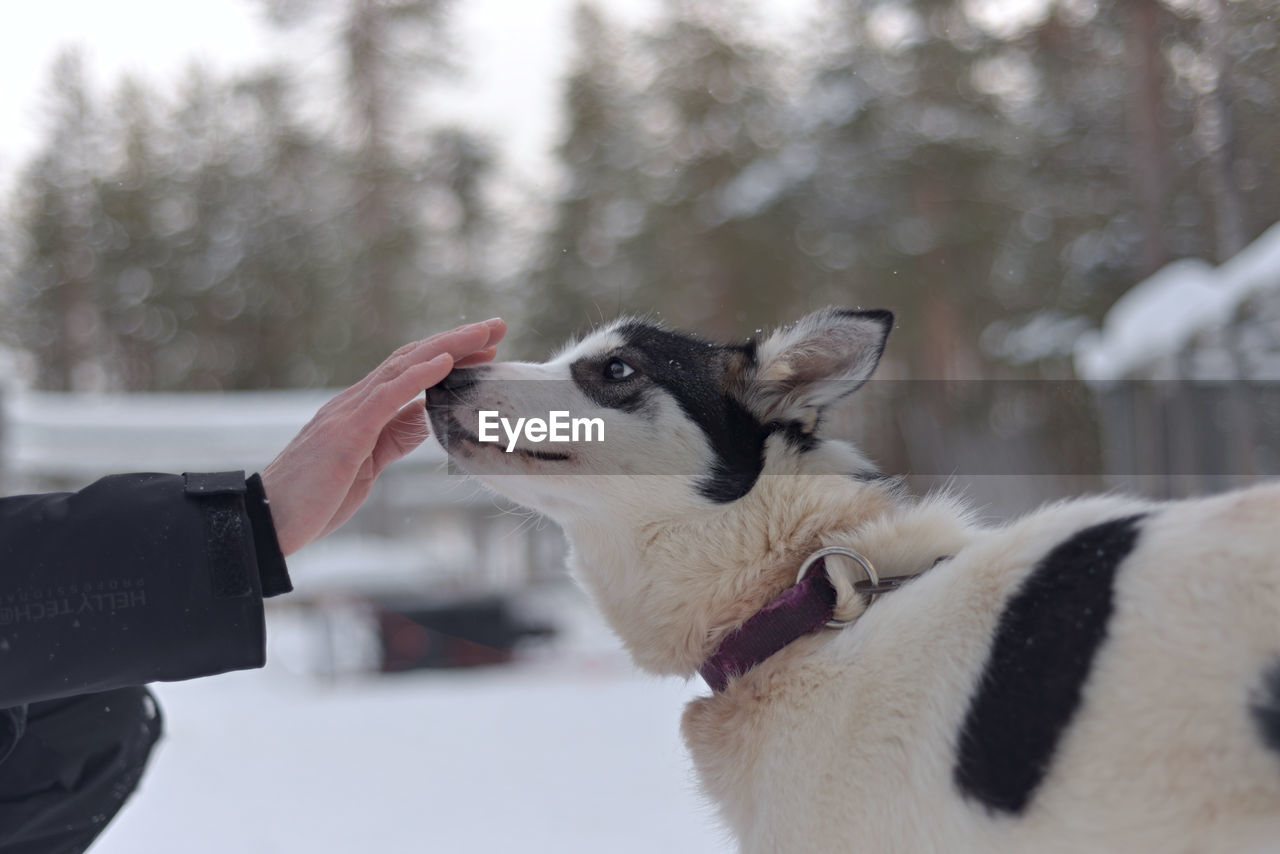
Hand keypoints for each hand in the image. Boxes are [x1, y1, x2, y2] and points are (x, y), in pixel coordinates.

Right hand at [261, 317, 505, 554]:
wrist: (268, 520)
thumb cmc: (314, 497)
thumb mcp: (368, 464)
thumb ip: (394, 437)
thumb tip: (425, 418)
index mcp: (362, 410)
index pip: (411, 370)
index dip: (450, 356)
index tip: (487, 348)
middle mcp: (355, 402)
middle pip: (413, 358)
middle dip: (458, 341)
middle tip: (498, 327)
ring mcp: (349, 413)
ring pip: (404, 366)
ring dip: (449, 348)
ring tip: (484, 335)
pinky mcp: (346, 432)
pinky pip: (387, 395)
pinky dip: (419, 375)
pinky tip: (446, 363)